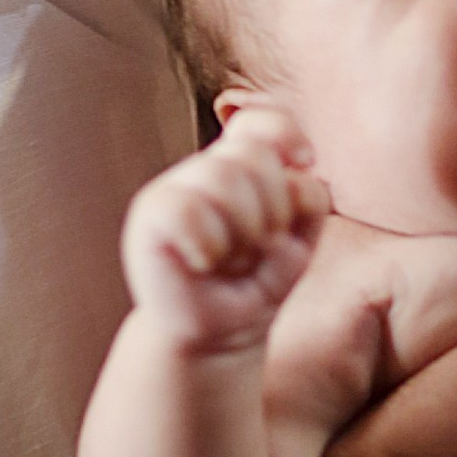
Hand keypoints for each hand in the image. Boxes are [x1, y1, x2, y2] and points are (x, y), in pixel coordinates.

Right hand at [119, 104, 329, 350]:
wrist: (217, 334)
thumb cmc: (256, 281)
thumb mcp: (297, 239)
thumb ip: (306, 200)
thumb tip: (300, 177)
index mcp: (240, 166)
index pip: (262, 122)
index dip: (288, 134)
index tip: (306, 164)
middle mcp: (206, 169)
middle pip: (255, 154)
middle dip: (276, 207)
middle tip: (263, 245)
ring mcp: (174, 188)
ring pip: (223, 175)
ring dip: (246, 229)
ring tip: (236, 259)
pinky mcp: (150, 216)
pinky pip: (187, 208)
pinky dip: (209, 242)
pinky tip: (205, 263)